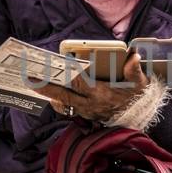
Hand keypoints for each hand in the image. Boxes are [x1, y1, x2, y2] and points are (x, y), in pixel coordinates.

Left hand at [29, 47, 150, 123]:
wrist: (141, 118)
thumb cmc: (139, 97)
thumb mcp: (140, 83)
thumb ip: (134, 70)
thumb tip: (134, 55)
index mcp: (101, 94)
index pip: (79, 84)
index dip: (64, 76)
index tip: (53, 68)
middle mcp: (91, 105)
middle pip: (64, 96)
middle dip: (46, 88)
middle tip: (30, 80)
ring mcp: (87, 112)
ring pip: (64, 104)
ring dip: (50, 95)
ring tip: (35, 85)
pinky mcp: (86, 115)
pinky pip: (69, 110)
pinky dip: (59, 103)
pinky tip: (52, 95)